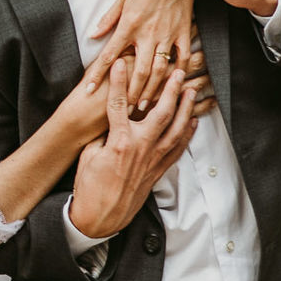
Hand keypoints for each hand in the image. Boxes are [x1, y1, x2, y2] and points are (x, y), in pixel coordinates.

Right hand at [69, 58, 200, 238]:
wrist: (101, 217)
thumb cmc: (90, 187)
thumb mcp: (88, 156)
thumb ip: (102, 135)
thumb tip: (109, 121)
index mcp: (119, 142)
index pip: (120, 104)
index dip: (120, 82)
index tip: (121, 64)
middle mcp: (140, 147)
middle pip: (161, 112)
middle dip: (170, 90)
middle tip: (177, 72)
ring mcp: (152, 159)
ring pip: (176, 128)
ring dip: (186, 108)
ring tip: (192, 91)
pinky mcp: (158, 170)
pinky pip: (178, 147)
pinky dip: (187, 133)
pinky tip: (192, 121)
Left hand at [85, 0, 200, 107]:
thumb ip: (109, 18)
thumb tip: (93, 35)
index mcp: (129, 23)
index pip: (109, 55)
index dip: (97, 74)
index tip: (88, 91)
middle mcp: (148, 32)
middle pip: (137, 71)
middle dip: (130, 93)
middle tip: (125, 110)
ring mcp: (168, 33)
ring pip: (160, 69)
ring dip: (152, 90)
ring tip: (145, 106)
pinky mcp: (184, 31)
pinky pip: (183, 57)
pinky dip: (179, 73)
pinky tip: (174, 86)